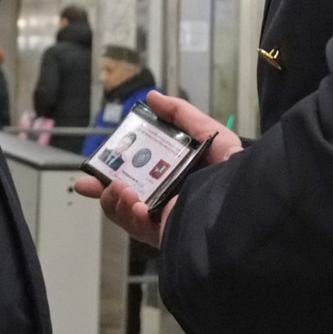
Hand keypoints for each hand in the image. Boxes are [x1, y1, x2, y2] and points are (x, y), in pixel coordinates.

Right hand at [75, 92, 243, 247]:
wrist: (243, 207)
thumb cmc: (233, 171)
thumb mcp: (209, 133)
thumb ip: (180, 114)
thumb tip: (151, 97)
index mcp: (174, 177)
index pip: (138, 174)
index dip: (112, 170)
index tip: (92, 168)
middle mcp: (166, 199)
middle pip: (122, 195)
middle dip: (102, 189)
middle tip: (88, 182)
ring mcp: (162, 219)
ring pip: (122, 211)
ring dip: (116, 198)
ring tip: (126, 189)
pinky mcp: (162, 236)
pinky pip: (135, 226)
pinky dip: (131, 214)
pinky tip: (140, 206)